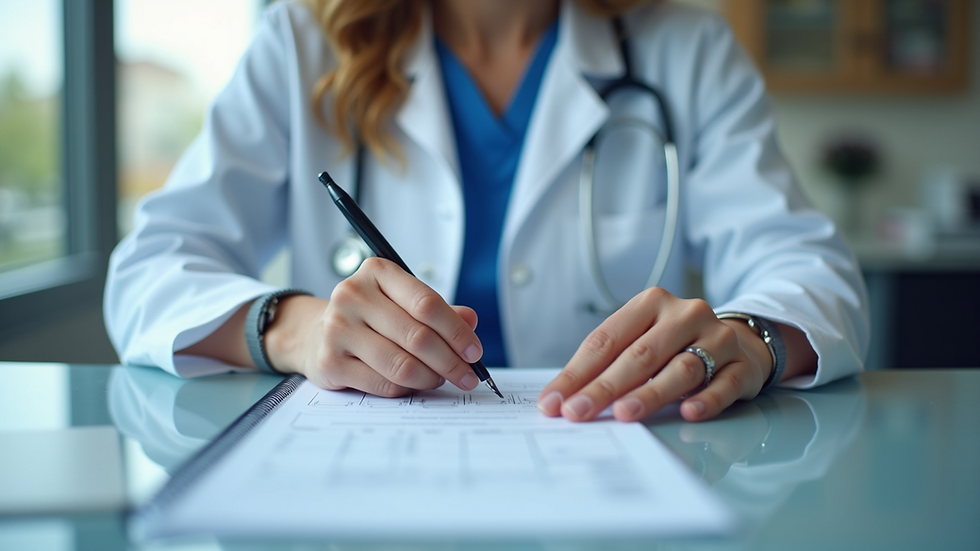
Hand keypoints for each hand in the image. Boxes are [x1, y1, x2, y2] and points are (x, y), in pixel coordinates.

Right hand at [264, 257, 484, 395]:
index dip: (457, 331)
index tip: (474, 351)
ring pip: (402, 364)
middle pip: (418, 336)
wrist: (316, 334)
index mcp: (376, 272)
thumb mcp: (402, 303)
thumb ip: (437, 311)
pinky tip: (414, 384)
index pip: (427, 303)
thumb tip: (471, 320)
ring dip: (431, 377)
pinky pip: (384, 383)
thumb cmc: (369, 317)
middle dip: (451, 361)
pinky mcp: (330, 362)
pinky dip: (407, 388)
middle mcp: (353, 295)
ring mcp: (338, 328)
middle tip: (467, 376)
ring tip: (441, 379)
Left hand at [536, 287, 773, 422]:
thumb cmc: (676, 345)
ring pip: (681, 368)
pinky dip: (706, 399)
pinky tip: (689, 412)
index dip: (577, 373)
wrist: (741, 342)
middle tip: (578, 412)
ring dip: (650, 393)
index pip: (606, 340)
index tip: (553, 402)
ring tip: (624, 413)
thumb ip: (607, 363)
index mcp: (651, 303)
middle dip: (604, 387)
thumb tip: (562, 398)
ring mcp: (717, 339)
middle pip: (639, 355)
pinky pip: (723, 384)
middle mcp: (685, 315)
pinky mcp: (742, 366)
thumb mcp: (641, 340)